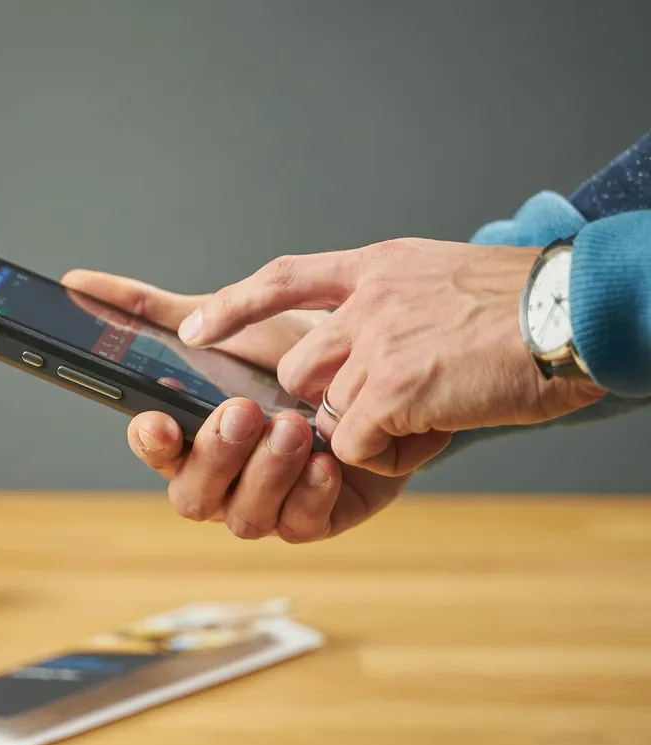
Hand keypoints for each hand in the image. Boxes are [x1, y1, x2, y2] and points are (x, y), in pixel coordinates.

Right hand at [62, 269, 405, 541]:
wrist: (379, 370)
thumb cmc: (293, 353)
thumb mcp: (226, 320)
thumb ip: (152, 310)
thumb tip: (75, 283)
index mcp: (187, 435)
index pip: (152, 449)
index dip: (150, 441)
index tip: (158, 420)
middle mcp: (220, 477)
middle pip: (192, 492)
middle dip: (216, 454)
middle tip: (244, 411)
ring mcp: (263, 504)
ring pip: (245, 516)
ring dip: (266, 473)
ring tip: (293, 427)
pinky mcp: (313, 519)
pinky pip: (300, 526)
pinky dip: (310, 494)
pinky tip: (325, 461)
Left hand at [173, 239, 607, 475]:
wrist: (577, 314)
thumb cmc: (525, 306)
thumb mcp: (442, 277)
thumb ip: (391, 301)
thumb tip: (360, 341)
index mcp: (377, 266)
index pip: (282, 277)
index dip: (234, 306)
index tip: (195, 329)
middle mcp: (366, 300)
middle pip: (299, 368)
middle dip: (333, 398)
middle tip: (400, 398)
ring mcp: (376, 343)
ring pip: (328, 411)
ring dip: (371, 427)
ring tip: (432, 409)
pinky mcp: (392, 389)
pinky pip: (357, 443)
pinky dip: (393, 451)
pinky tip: (438, 427)